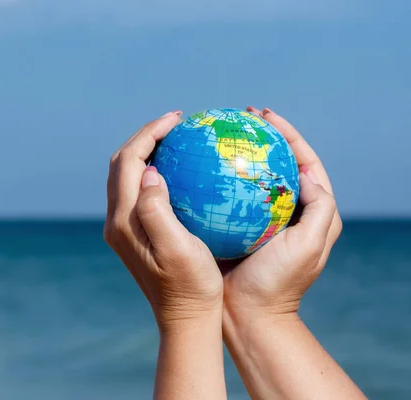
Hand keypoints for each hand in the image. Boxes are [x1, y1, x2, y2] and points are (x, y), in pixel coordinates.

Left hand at [103, 110, 223, 331]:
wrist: (185, 320)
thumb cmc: (192, 287)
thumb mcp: (179, 249)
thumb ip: (157, 209)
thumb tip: (147, 171)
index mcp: (125, 221)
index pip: (128, 162)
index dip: (148, 134)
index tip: (176, 119)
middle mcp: (117, 222)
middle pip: (120, 164)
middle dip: (143, 137)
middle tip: (175, 123)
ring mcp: (123, 229)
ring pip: (125, 177)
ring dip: (144, 152)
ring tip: (174, 139)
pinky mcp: (133, 235)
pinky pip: (136, 192)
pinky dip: (149, 171)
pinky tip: (176, 171)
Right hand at [222, 107, 342, 316]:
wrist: (248, 314)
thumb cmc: (279, 282)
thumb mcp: (308, 246)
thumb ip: (318, 209)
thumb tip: (308, 173)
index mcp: (308, 211)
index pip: (303, 162)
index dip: (287, 134)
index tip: (264, 116)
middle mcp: (284, 210)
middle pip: (276, 163)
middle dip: (260, 137)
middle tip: (240, 117)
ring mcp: (257, 217)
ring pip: (248, 176)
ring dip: (235, 154)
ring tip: (218, 134)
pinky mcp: (233, 225)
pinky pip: (225, 195)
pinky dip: (214, 179)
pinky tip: (196, 167)